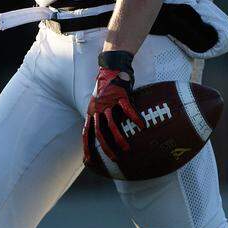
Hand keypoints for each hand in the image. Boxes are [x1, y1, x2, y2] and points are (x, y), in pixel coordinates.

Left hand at [82, 50, 141, 165]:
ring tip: (127, 148)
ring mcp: (108, 103)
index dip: (87, 147)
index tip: (89, 161)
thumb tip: (107, 128)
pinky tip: (142, 125)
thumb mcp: (99, 102)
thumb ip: (101, 114)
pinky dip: (135, 118)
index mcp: (91, 111)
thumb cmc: (107, 86)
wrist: (111, 67)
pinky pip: (127, 109)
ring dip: (119, 138)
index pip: (86, 133)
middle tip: (114, 158)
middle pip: (98, 133)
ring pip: (111, 124)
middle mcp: (97, 109)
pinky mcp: (119, 96)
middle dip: (105, 147)